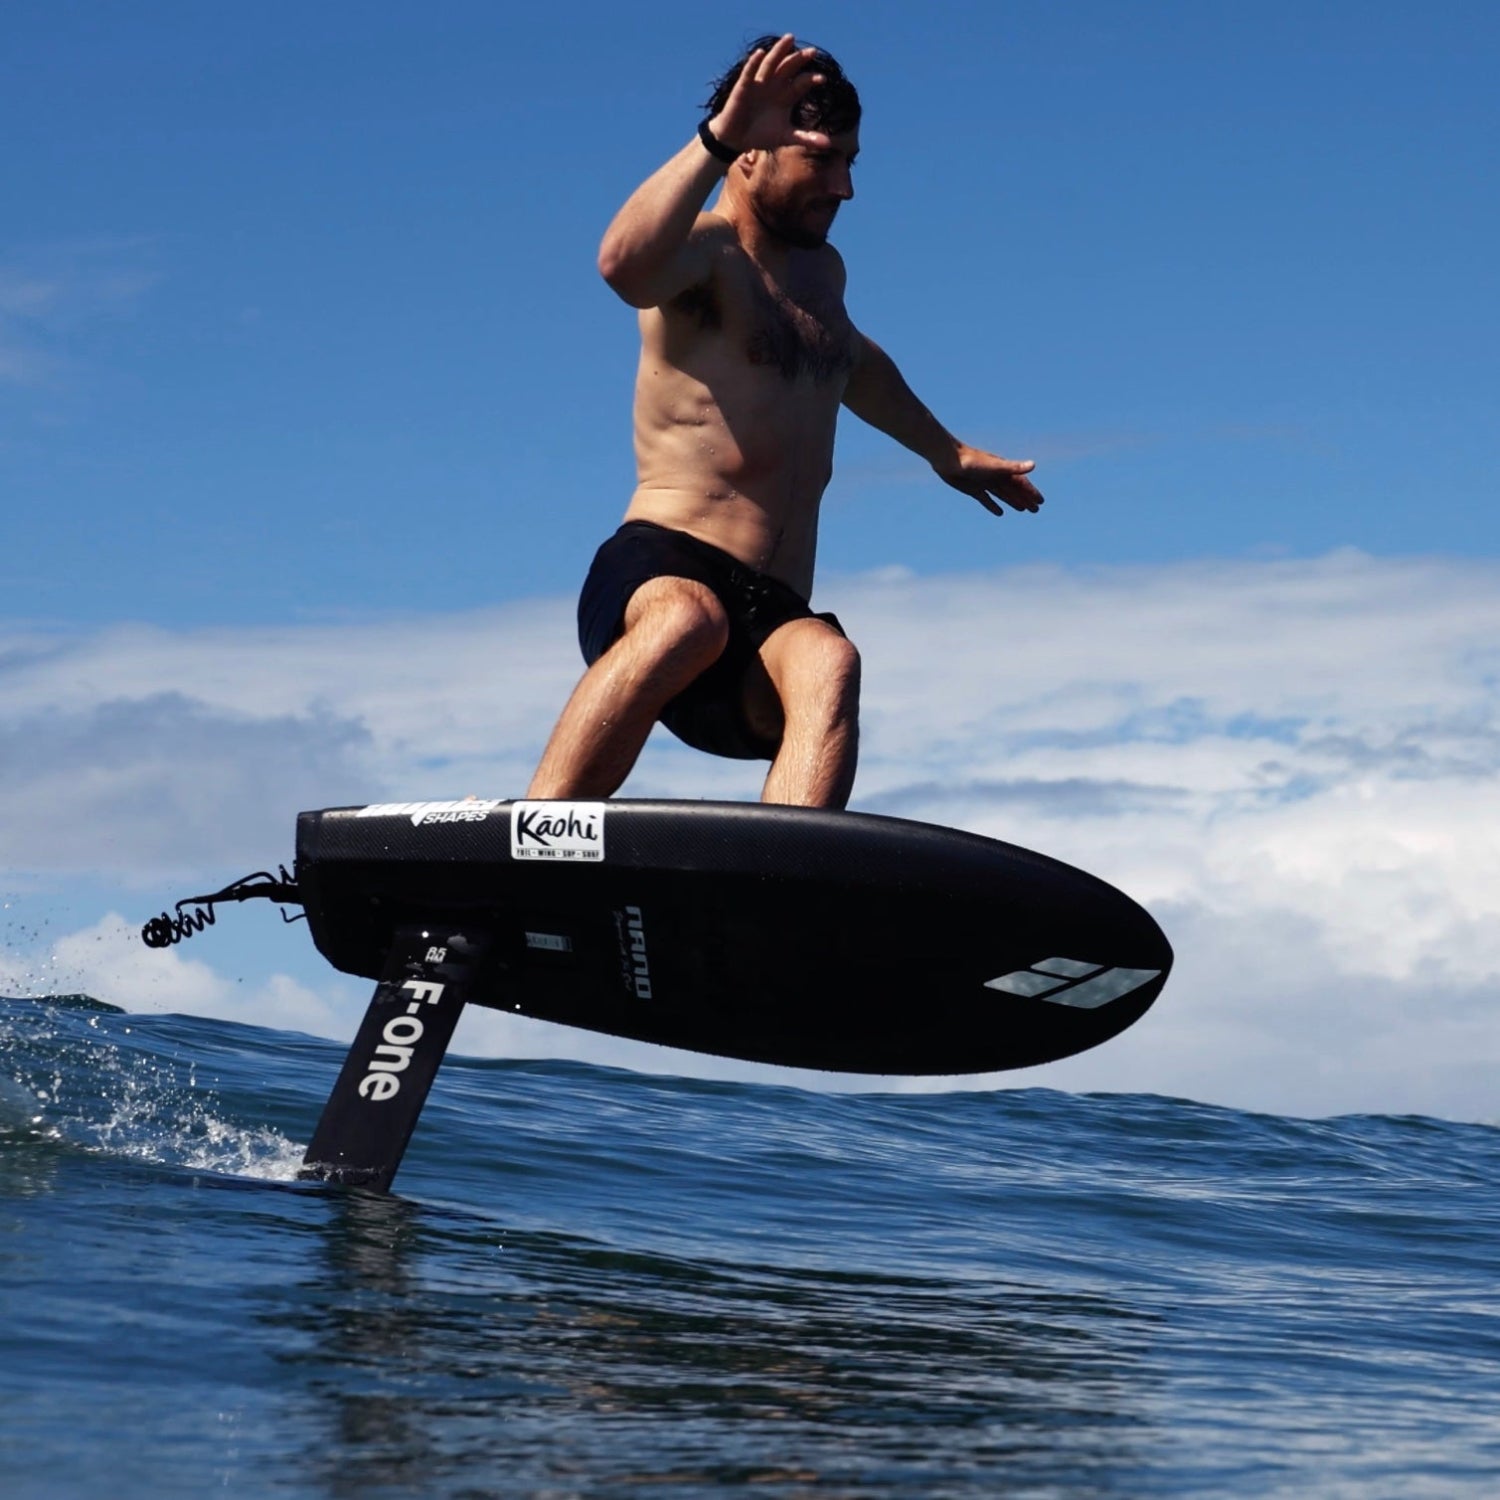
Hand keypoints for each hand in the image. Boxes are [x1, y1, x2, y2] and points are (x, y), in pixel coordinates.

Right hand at [709, 34, 829, 154]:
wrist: (737, 140)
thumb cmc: (762, 135)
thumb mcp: (786, 137)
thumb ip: (806, 138)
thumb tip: (828, 144)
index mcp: (786, 96)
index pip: (801, 83)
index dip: (810, 80)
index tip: (822, 79)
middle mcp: (775, 86)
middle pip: (789, 68)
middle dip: (799, 59)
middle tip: (812, 52)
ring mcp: (759, 84)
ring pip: (771, 63)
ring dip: (779, 51)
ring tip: (790, 38)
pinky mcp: (743, 87)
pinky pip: (749, 72)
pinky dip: (754, 63)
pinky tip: (760, 53)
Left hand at [936, 443, 1043, 515]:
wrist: (948, 460)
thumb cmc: (971, 461)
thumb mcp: (995, 466)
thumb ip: (1013, 467)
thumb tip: (1033, 465)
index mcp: (1002, 471)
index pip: (1021, 483)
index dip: (1031, 492)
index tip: (1040, 502)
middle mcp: (995, 476)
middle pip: (1014, 490)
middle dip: (1026, 499)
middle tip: (1036, 510)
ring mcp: (984, 483)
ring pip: (1003, 494)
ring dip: (1013, 502)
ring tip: (1024, 510)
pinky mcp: (973, 489)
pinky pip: (986, 499)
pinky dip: (993, 505)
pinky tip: (999, 513)